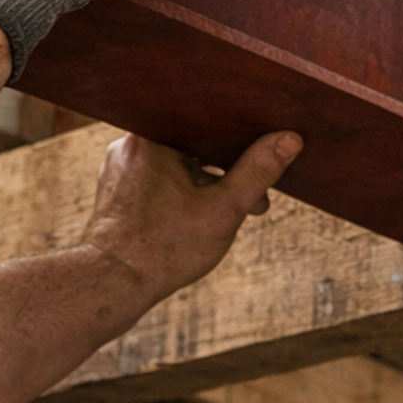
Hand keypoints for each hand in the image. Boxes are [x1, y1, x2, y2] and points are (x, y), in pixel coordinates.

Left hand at [81, 129, 303, 310]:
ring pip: (177, 160)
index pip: (208, 117)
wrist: (111, 285)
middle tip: (251, 197)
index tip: (261, 157)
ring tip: (224, 211)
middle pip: (194, 140)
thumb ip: (258, 171)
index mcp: (154, 134)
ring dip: (204, 182)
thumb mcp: (224, 208)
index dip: (239, 135)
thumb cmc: (164, 249)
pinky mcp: (116, 188)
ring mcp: (121, 165)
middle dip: (226, 168)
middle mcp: (131, 141)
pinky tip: (195, 216)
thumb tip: (290, 139)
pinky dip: (180, 191)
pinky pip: (159, 177)